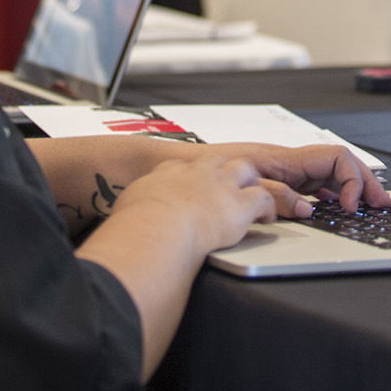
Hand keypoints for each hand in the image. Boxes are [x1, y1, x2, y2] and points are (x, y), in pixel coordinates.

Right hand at [110, 152, 280, 255]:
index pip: (183, 166)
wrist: (155, 227)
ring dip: (253, 184)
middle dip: (228, 170)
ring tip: (259, 195)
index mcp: (167, 172)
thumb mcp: (127, 208)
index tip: (194, 184)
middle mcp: (197, 173)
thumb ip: (131, 212)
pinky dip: (269, 208)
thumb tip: (122, 229)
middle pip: (220, 160)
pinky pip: (263, 199)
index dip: (192, 175)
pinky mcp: (239, 204)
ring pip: (247, 171)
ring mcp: (220, 186)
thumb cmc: (137, 223)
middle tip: (232, 181)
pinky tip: (269, 218)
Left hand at [204, 141, 390, 216]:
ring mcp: (286, 172)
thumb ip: (276, 196)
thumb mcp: (243, 186)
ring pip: (331, 175)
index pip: (337, 157)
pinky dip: (332, 195)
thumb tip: (308, 209)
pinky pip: (315, 185)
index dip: (354, 179)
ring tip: (367, 208)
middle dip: (365, 183)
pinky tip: (336, 209)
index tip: (352, 206)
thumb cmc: (205, 169)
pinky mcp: (278, 183)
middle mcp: (290, 162)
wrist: (176, 166)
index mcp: (286, 158)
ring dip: (352, 189)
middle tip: (381, 205)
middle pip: (341, 165)